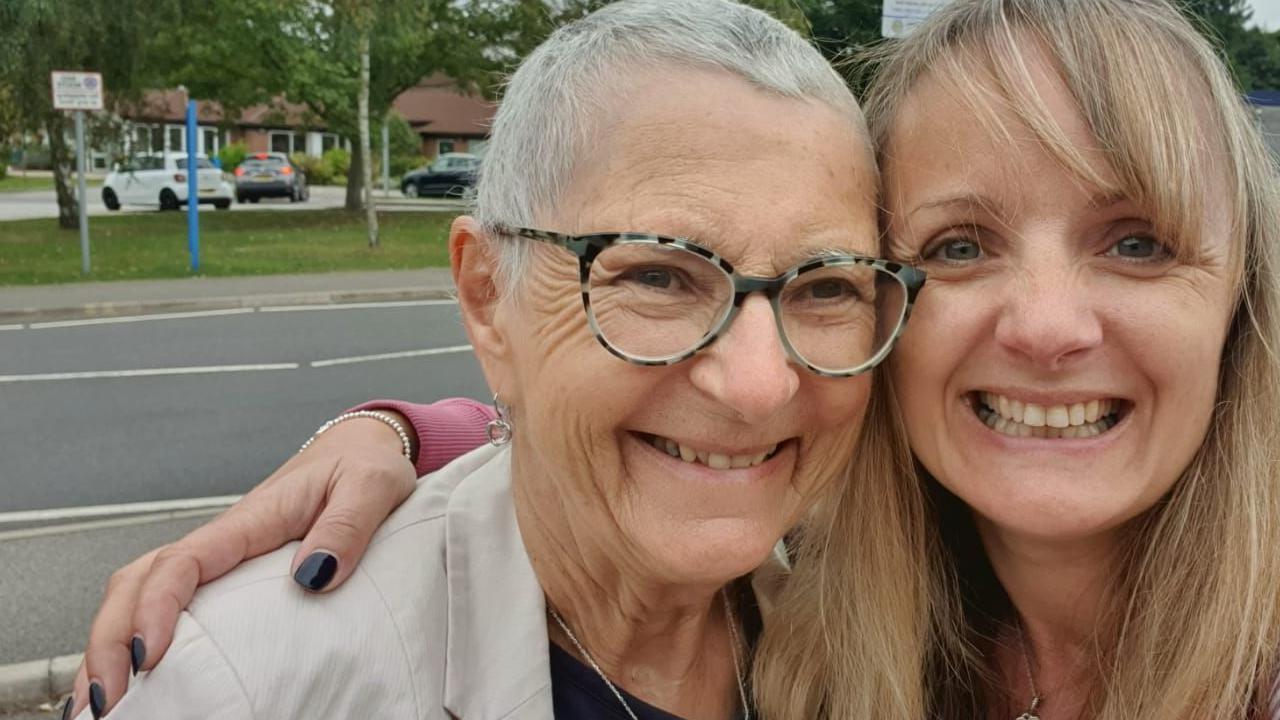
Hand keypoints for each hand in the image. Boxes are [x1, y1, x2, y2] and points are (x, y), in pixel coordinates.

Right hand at [68, 416, 416, 717]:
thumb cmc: (366, 465)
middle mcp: (225, 540)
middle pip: (138, 582)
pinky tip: (138, 682)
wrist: (364, 449)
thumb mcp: (373, 486)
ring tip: (103, 705)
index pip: (183, 559)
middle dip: (110, 639)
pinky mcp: (229, 577)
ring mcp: (222, 560)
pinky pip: (172, 604)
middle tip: (108, 699)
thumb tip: (314, 575)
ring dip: (111, 645)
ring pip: (141, 594)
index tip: (149, 654)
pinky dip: (138, 639)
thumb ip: (348, 525)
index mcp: (253, 518)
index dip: (156, 605)